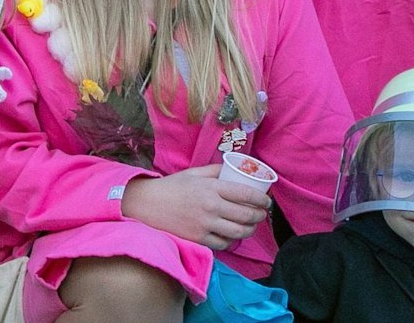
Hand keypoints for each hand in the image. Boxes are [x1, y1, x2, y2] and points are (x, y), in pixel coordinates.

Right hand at [120, 165, 270, 251]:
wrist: (146, 204)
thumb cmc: (170, 187)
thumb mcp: (193, 173)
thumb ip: (214, 171)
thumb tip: (234, 169)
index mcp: (211, 187)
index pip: (246, 194)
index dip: (262, 199)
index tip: (266, 201)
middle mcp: (211, 206)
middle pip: (247, 215)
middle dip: (260, 216)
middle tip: (261, 215)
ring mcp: (205, 224)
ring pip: (239, 232)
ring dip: (250, 230)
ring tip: (251, 226)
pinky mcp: (198, 239)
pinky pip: (224, 243)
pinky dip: (231, 241)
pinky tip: (231, 235)